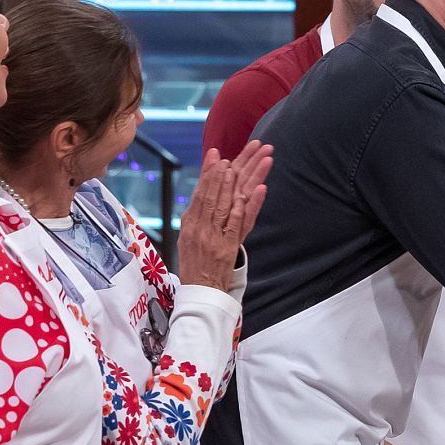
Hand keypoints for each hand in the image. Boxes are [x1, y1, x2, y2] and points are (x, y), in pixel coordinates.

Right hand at [177, 140, 271, 290]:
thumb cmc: (195, 264)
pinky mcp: (228, 247)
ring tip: (239, 166)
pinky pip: (239, 223)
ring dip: (233, 184)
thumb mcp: (188, 238)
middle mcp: (200, 228)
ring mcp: (214, 237)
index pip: (200, 193)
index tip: (216, 154)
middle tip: (231, 153)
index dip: (208, 173)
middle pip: (213, 195)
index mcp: (190, 224)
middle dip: (222, 173)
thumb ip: (195, 216)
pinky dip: (248, 206)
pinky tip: (257, 190)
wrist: (200, 291)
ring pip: (225, 205)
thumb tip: (201, 194)